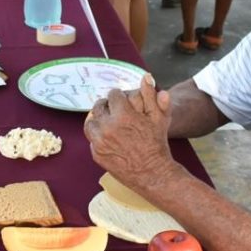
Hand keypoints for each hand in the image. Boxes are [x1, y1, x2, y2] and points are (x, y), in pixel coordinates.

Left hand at [84, 75, 174, 198]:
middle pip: (98, 107)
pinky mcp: (96, 154)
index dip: (118, 95)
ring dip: (98, 120)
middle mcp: (108, 127)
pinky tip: (107, 136)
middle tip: (112, 108)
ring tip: (107, 121)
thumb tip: (146, 76)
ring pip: (90, 122)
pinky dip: (98, 136)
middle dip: (106, 105)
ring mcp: (100, 142)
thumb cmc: (158, 144)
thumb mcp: (159, 118)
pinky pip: (92, 139)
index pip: (113, 95)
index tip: (121, 99)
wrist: (153, 173)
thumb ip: (151, 95)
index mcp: (123, 115)